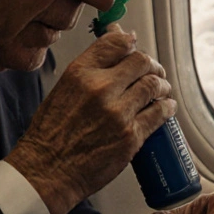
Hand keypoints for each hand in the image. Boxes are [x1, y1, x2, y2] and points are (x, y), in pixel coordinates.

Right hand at [6, 24, 173, 213]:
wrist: (46, 171)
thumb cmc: (50, 135)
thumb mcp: (62, 91)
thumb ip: (87, 72)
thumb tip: (112, 55)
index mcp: (80, 74)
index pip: (116, 43)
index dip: (131, 42)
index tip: (136, 47)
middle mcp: (100, 88)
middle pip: (141, 61)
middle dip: (152, 65)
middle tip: (154, 72)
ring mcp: (117, 112)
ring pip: (154, 85)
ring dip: (162, 86)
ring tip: (162, 91)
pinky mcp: (130, 135)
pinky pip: (159, 113)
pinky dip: (167, 107)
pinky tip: (167, 108)